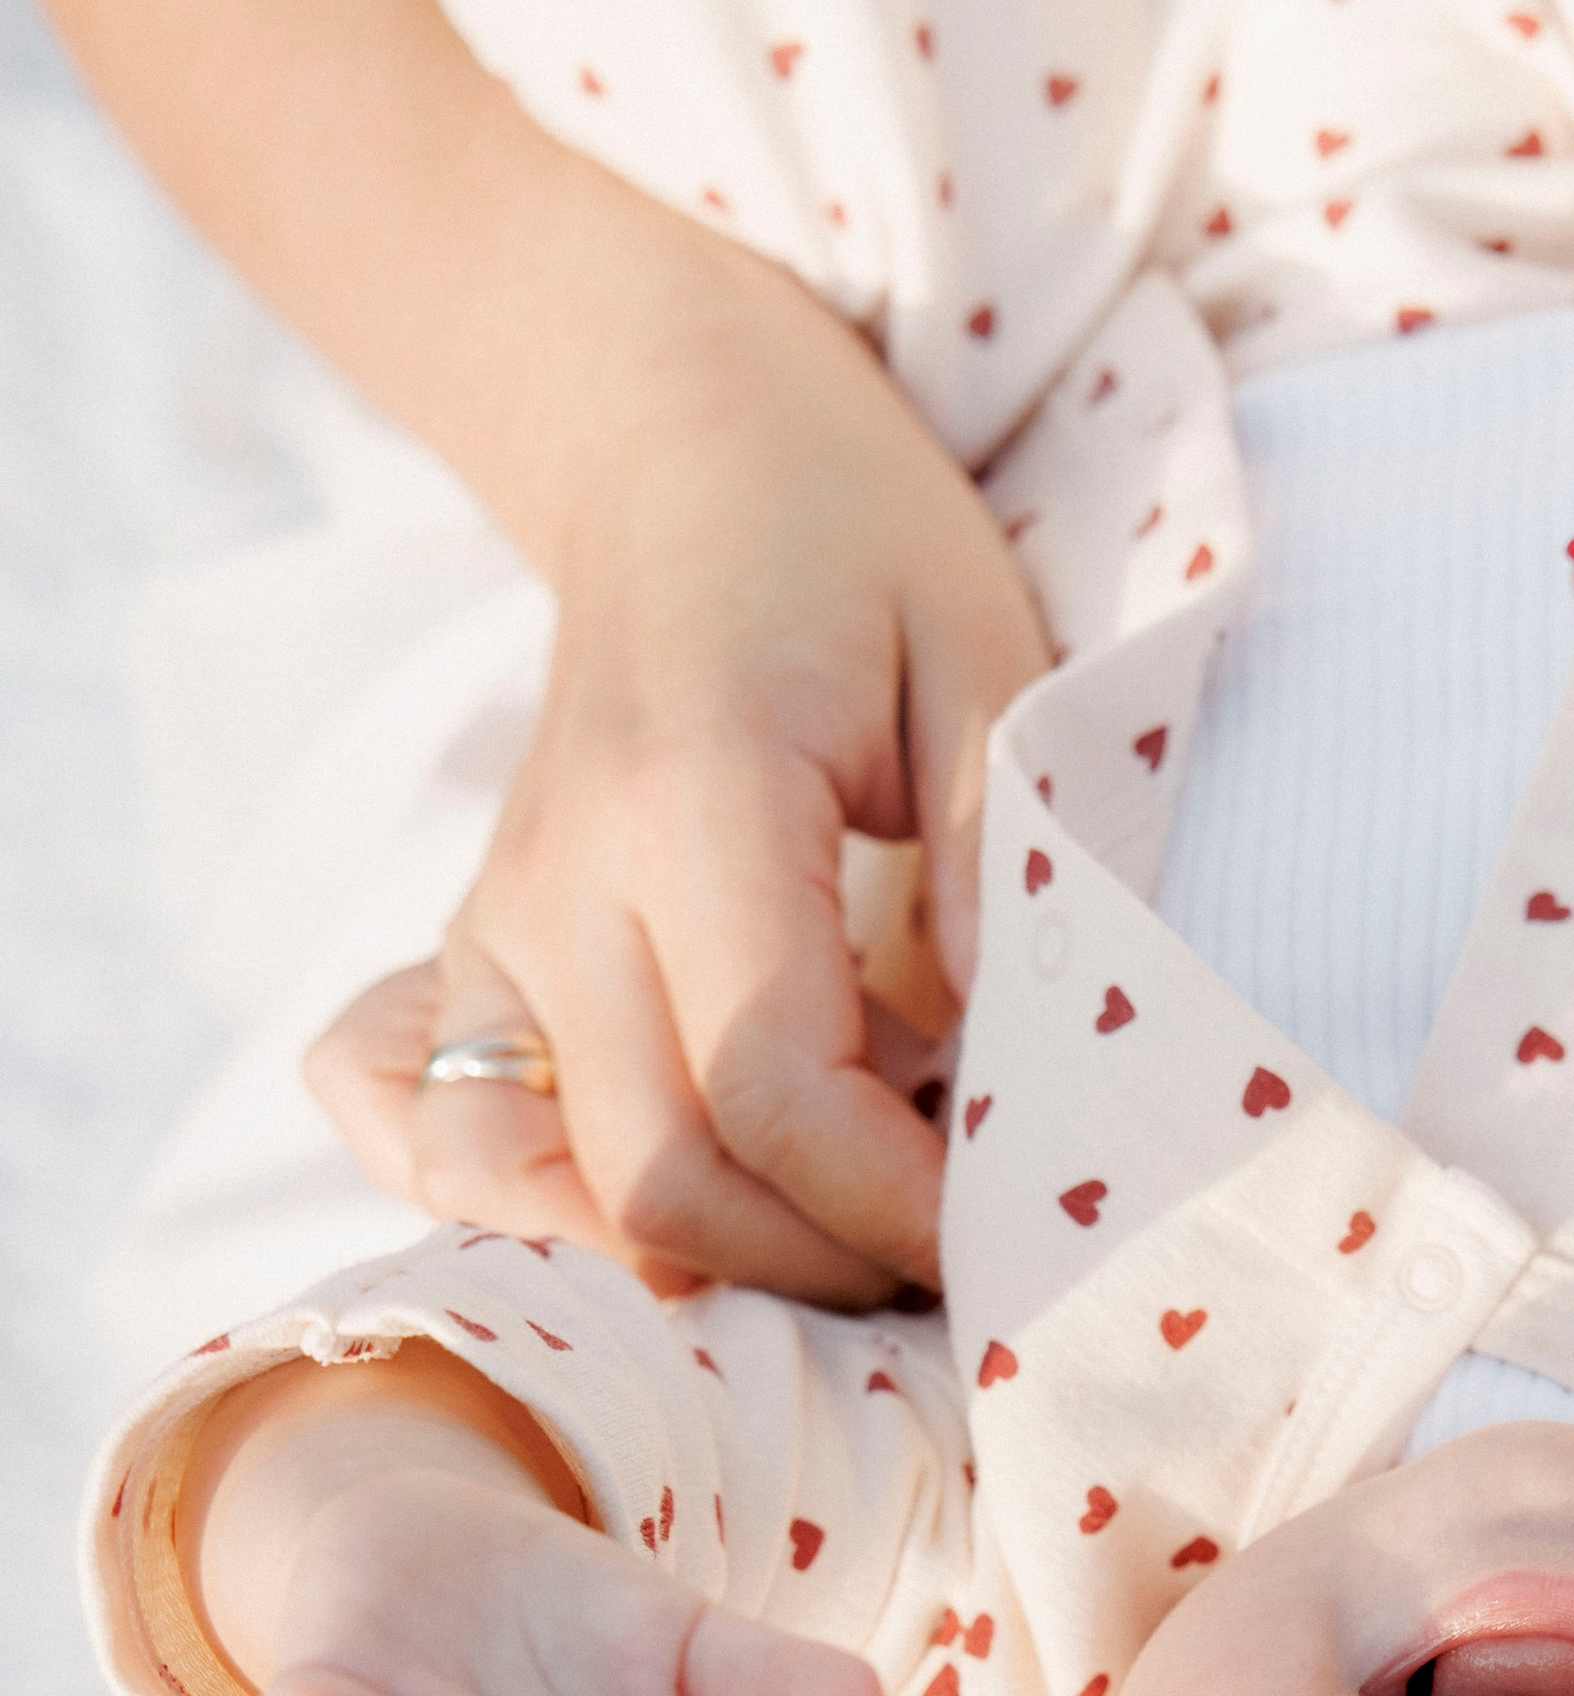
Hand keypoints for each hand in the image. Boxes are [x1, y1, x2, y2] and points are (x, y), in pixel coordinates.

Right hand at [308, 278, 1048, 1305]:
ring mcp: (493, 926)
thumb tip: (1015, 1089)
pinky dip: (534, 1215)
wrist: (672, 435)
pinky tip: (658, 1220)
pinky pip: (436, 1136)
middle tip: (949, 1242)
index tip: (1009, 1217)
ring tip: (830, 1229)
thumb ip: (1001, 874)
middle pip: (656, 1183)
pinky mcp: (471, 953)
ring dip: (696, 1260)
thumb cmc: (852, 534)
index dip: (898, 1202)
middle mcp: (560, 886)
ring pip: (538, 1191)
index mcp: (691, 801)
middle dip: (821, 1260)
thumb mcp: (987, 663)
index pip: (775, 1090)